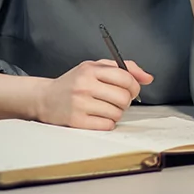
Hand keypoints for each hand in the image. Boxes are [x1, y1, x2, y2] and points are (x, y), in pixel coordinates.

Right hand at [35, 59, 153, 130]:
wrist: (45, 98)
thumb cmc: (74, 82)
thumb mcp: (95, 67)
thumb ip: (123, 68)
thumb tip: (147, 77)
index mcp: (90, 69)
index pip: (125, 77)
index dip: (134, 86)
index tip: (132, 90)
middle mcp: (85, 85)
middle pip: (123, 98)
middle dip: (125, 101)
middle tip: (116, 100)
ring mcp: (80, 104)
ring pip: (117, 113)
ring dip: (116, 113)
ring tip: (104, 107)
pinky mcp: (77, 121)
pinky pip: (107, 125)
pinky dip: (107, 123)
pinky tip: (97, 116)